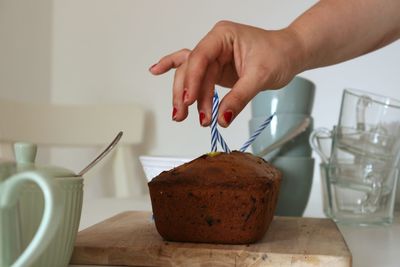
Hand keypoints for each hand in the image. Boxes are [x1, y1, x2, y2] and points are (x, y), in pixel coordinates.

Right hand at [149, 21, 304, 126]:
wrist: (290, 54)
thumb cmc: (279, 55)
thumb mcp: (260, 77)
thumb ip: (239, 97)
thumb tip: (222, 118)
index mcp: (222, 36)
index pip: (200, 58)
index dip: (192, 80)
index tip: (189, 101)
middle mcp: (214, 45)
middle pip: (191, 69)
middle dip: (186, 93)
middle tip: (183, 115)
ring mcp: (213, 57)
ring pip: (192, 76)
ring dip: (187, 97)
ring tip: (185, 117)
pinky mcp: (216, 70)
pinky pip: (194, 72)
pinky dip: (177, 74)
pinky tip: (156, 70)